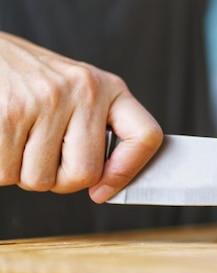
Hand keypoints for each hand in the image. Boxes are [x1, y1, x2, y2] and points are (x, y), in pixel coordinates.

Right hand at [0, 33, 162, 202]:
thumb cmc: (36, 82)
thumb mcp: (81, 93)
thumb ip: (97, 130)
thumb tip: (104, 187)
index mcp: (110, 88)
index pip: (146, 136)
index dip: (128, 172)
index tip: (103, 190)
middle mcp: (85, 91)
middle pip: (84, 174)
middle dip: (59, 180)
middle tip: (46, 157)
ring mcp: (48, 102)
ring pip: (40, 180)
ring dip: (24, 173)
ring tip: (21, 141)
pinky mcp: (11, 113)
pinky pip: (6, 173)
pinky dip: (1, 168)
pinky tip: (4, 140)